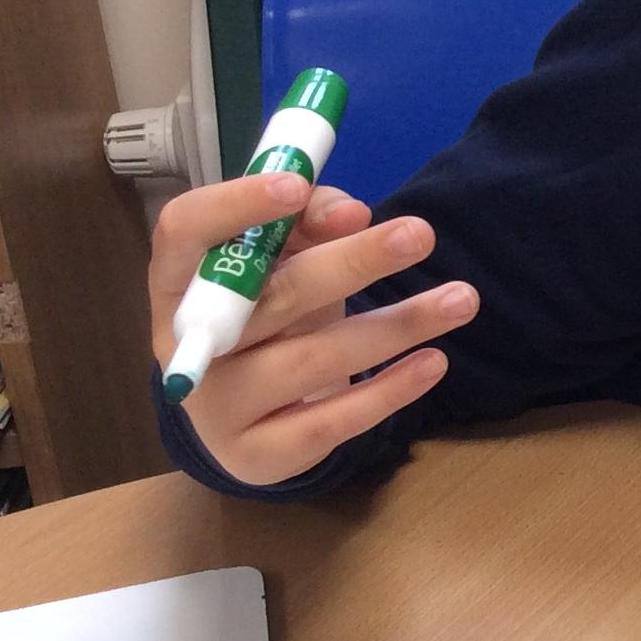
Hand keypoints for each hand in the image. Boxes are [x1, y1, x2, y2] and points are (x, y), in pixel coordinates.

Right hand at [147, 173, 477, 486]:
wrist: (248, 419)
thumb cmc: (270, 319)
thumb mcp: (281, 264)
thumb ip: (308, 223)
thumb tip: (352, 214)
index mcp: (178, 280)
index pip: (185, 231)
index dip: (236, 205)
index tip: (299, 185)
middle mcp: (187, 343)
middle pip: (272, 295)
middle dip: (353, 261)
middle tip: (421, 233)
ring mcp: (217, 406)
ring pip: (313, 359)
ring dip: (396, 325)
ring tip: (462, 300)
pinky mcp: (257, 455)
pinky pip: (331, 421)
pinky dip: (389, 390)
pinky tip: (434, 362)